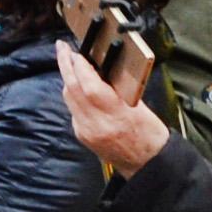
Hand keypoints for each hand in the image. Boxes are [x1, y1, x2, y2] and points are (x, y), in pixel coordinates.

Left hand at [54, 43, 170, 175]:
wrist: (146, 163)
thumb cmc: (149, 132)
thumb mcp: (139, 105)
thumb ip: (118, 87)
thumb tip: (100, 68)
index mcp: (117, 114)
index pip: (89, 85)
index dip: (80, 66)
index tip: (77, 53)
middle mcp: (97, 123)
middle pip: (72, 89)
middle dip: (65, 65)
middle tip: (62, 48)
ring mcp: (87, 131)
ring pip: (69, 98)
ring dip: (68, 79)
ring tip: (69, 63)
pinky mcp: (82, 136)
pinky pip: (72, 110)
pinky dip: (74, 96)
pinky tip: (79, 88)